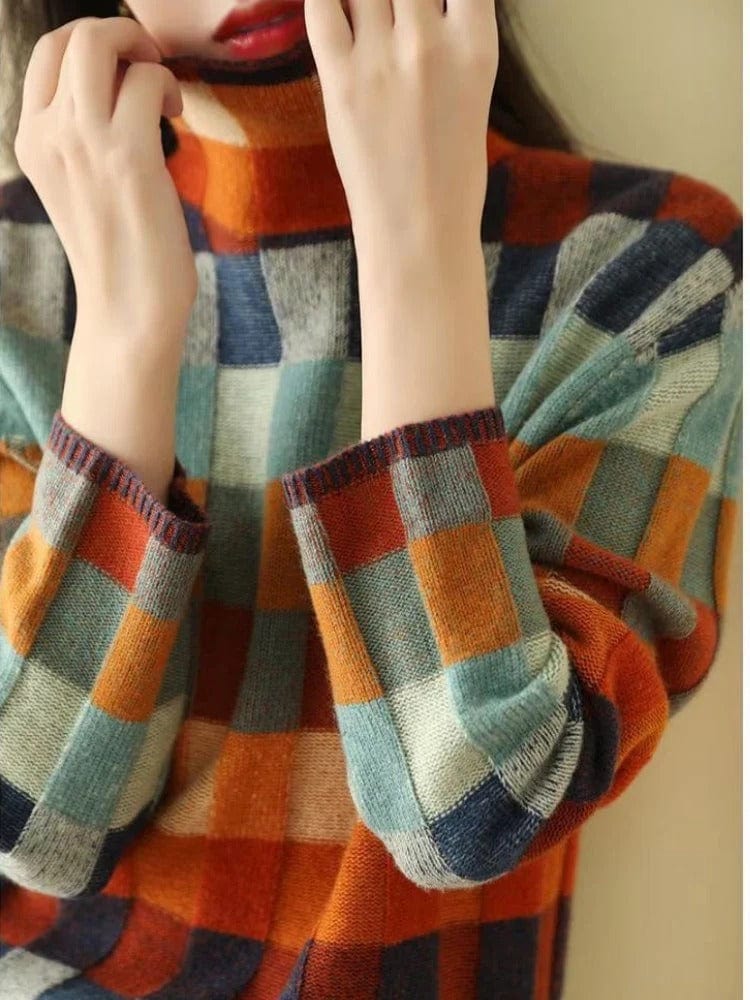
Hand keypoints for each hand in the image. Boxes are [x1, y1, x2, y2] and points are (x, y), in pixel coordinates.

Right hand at [13, 16, 196, 344]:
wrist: (128, 311)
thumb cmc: (118, 254)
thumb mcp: (80, 185)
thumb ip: (84, 136)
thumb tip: (122, 86)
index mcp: (30, 139)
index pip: (45, 52)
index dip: (91, 42)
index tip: (125, 66)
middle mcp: (46, 134)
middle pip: (70, 35)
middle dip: (118, 34)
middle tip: (149, 65)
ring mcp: (82, 142)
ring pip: (100, 44)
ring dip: (143, 53)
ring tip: (162, 94)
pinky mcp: (128, 156)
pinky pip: (145, 80)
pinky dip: (167, 86)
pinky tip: (176, 115)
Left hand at [303, 0, 498, 244]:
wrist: (420, 235)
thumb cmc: (451, 176)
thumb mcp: (472, 93)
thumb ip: (452, 38)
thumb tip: (426, 3)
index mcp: (476, 46)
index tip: (427, 0)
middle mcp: (430, 41)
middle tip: (390, 10)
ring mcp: (382, 59)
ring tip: (364, 12)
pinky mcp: (341, 80)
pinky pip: (321, 6)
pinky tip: (332, 5)